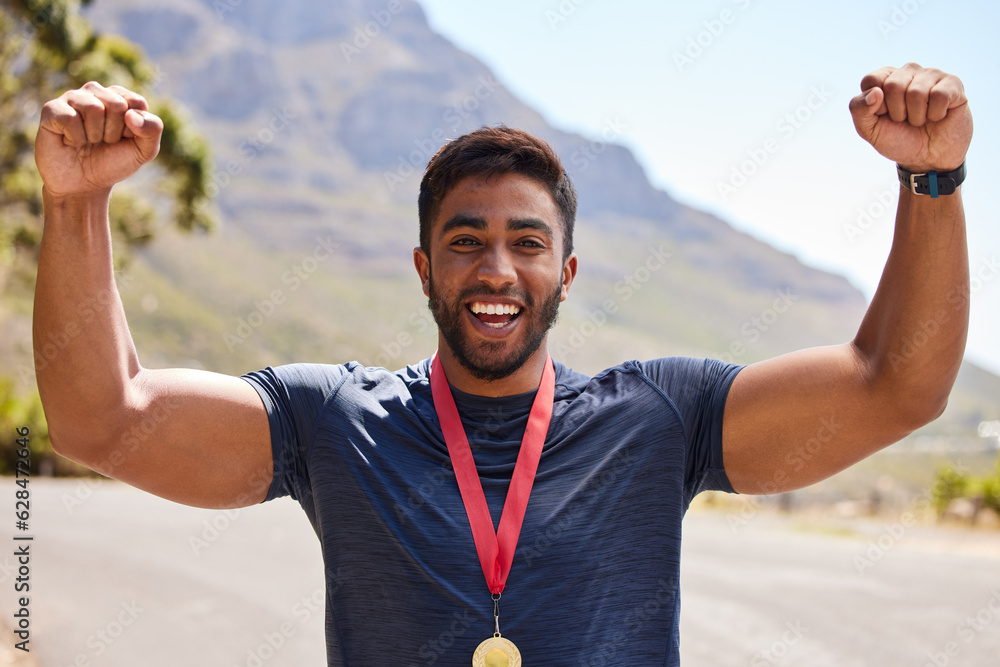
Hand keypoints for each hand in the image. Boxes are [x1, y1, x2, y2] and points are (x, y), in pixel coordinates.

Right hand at [35, 82, 162, 197]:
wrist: (84, 185)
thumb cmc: (113, 162)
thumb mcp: (144, 151)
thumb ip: (153, 129)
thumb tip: (131, 114)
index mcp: (120, 97)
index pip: (136, 102)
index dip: (133, 129)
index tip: (124, 139)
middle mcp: (96, 92)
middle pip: (117, 104)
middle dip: (114, 132)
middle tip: (103, 142)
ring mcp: (72, 98)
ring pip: (93, 107)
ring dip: (94, 135)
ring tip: (88, 141)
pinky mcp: (52, 110)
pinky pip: (70, 118)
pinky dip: (75, 137)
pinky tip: (70, 142)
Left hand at [849, 63, 971, 172]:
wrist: (928, 160)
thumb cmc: (898, 140)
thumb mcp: (869, 130)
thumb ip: (859, 110)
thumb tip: (875, 92)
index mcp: (885, 79)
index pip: (872, 80)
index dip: (876, 106)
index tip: (884, 116)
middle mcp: (908, 72)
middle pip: (893, 85)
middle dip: (897, 112)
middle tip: (905, 120)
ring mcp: (931, 75)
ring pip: (917, 92)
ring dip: (917, 116)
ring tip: (921, 119)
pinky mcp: (953, 84)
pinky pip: (939, 96)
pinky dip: (936, 114)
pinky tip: (938, 116)